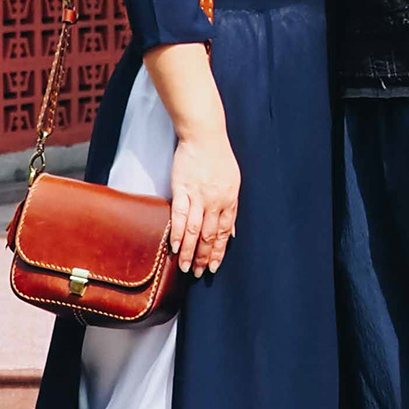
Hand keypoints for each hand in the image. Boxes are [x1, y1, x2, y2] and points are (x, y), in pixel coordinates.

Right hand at [168, 125, 240, 275]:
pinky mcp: (182, 188)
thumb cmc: (218, 157)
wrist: (204, 135)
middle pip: (211, 235)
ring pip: (196, 230)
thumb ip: (231, 208)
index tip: (214, 267)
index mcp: (230, 199)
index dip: (219, 251)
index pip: (225, 232)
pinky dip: (178, 233)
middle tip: (198, 273)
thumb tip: (232, 233)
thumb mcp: (233, 182)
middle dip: (205, 257)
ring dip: (190, 251)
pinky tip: (175, 247)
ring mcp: (199, 195)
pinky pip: (181, 215)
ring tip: (185, 267)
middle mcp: (216, 200)